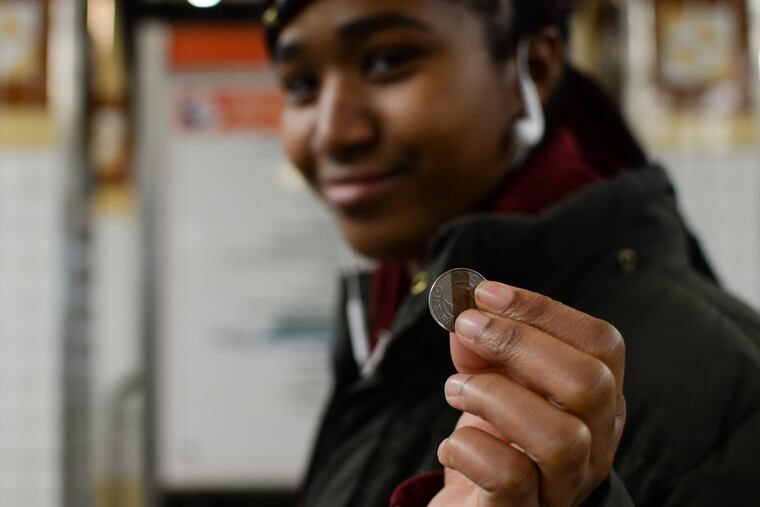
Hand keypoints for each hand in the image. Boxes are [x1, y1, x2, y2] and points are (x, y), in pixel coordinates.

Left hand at [430, 281, 625, 506]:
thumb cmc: (491, 442)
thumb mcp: (490, 384)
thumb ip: (480, 348)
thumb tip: (467, 312)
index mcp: (596, 403)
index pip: (601, 344)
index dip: (544, 310)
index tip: (486, 294)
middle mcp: (596, 447)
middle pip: (590, 384)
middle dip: (519, 342)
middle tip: (467, 328)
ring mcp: (564, 487)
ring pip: (561, 437)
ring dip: (493, 396)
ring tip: (455, 391)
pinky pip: (511, 479)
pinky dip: (470, 449)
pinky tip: (452, 445)